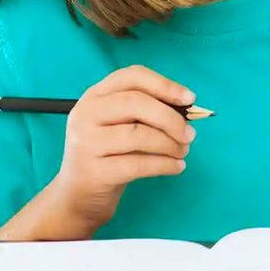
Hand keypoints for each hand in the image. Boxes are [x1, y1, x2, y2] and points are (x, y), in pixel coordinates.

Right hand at [42, 65, 196, 234]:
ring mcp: (85, 143)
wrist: (79, 194)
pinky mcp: (93, 171)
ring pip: (139, 134)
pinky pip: (138, 164)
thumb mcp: (123, 125)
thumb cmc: (111, 153)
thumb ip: (149, 111)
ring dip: (170, 144)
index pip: (131, 76)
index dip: (164, 84)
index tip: (190, 99)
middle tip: (190, 134)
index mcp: (95, 96)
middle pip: (137, 103)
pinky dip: (165, 165)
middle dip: (172, 118)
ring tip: (183, 152)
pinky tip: (177, 167)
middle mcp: (85, 114)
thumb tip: (189, 108)